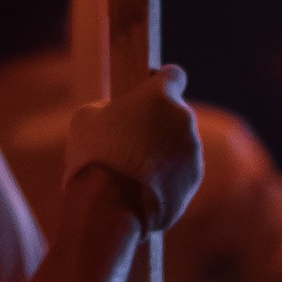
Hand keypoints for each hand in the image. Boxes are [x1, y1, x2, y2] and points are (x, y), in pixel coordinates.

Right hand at [66, 66, 203, 234]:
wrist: (109, 206)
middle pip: (174, 113)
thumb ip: (110, 107)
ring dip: (162, 150)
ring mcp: (192, 151)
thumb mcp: (88, 117)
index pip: (173, 75)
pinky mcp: (193, 180)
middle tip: (129, 140)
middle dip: (157, 123)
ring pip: (178, 143)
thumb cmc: (94, 156)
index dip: (160, 82)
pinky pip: (180, 170)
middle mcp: (183, 119)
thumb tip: (116, 113)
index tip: (148, 92)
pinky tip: (142, 187)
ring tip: (132, 170)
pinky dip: (166, 175)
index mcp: (159, 95)